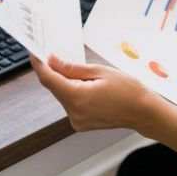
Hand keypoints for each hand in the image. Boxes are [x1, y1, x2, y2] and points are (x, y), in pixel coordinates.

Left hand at [32, 54, 161, 131]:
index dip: (38, 64)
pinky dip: (73, 92)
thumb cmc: (127, 90)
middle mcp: (74, 112)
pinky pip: (70, 103)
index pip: (48, 79)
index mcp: (78, 97)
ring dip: (66, 82)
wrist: (143, 112)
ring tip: (85, 75)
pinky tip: (87, 86)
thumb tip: (51, 61)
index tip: (34, 52)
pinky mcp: (80, 123)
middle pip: (54, 87)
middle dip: (54, 71)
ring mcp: (76, 120)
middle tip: (56, 55)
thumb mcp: (100, 71)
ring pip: (62, 95)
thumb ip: (72, 68)